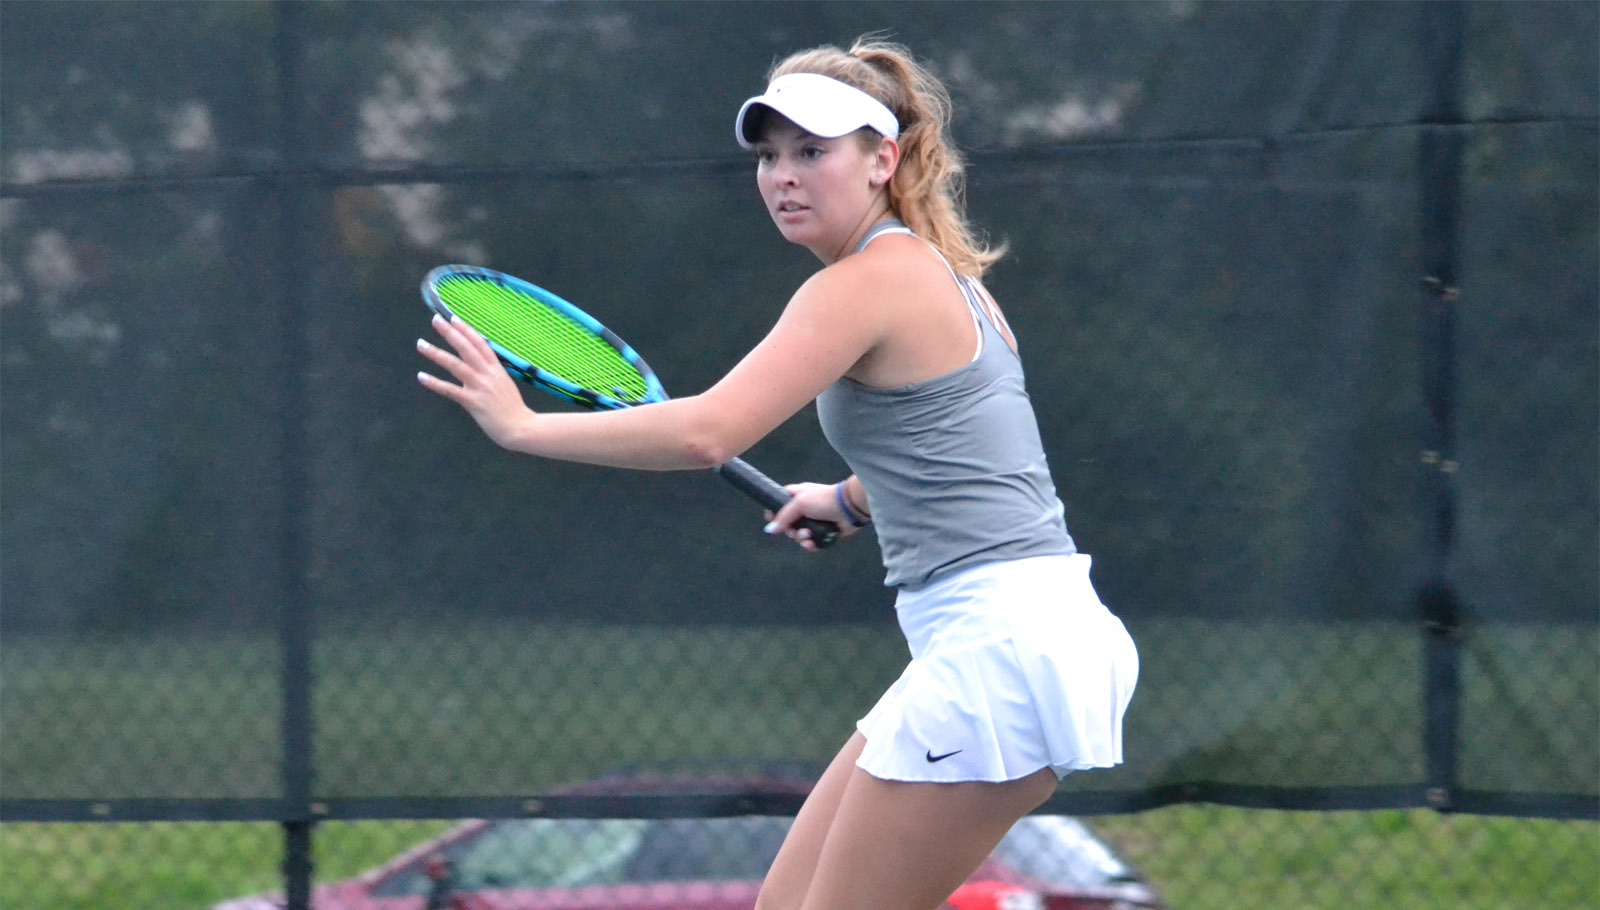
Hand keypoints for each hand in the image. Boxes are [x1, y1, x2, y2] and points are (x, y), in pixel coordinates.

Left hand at [416, 314, 533, 448]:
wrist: (520, 427)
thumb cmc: (512, 408)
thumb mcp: (504, 383)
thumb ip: (491, 372)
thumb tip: (478, 363)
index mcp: (496, 368)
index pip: (480, 343)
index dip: (466, 330)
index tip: (453, 318)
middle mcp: (488, 374)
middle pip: (466, 348)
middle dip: (450, 333)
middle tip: (435, 320)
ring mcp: (480, 387)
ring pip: (455, 365)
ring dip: (436, 353)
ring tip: (421, 344)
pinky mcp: (473, 402)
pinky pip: (450, 389)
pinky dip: (434, 383)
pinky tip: (421, 377)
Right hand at [763, 481, 866, 551]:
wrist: (849, 508)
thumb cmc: (825, 499)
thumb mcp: (799, 503)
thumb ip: (783, 516)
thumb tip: (770, 529)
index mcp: (798, 496)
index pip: (779, 503)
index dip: (774, 513)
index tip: (772, 520)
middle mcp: (805, 509)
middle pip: (788, 524)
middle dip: (790, 530)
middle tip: (795, 530)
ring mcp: (814, 521)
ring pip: (799, 536)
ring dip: (801, 538)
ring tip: (807, 535)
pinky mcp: (822, 533)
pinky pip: (811, 543)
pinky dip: (810, 545)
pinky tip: (811, 544)